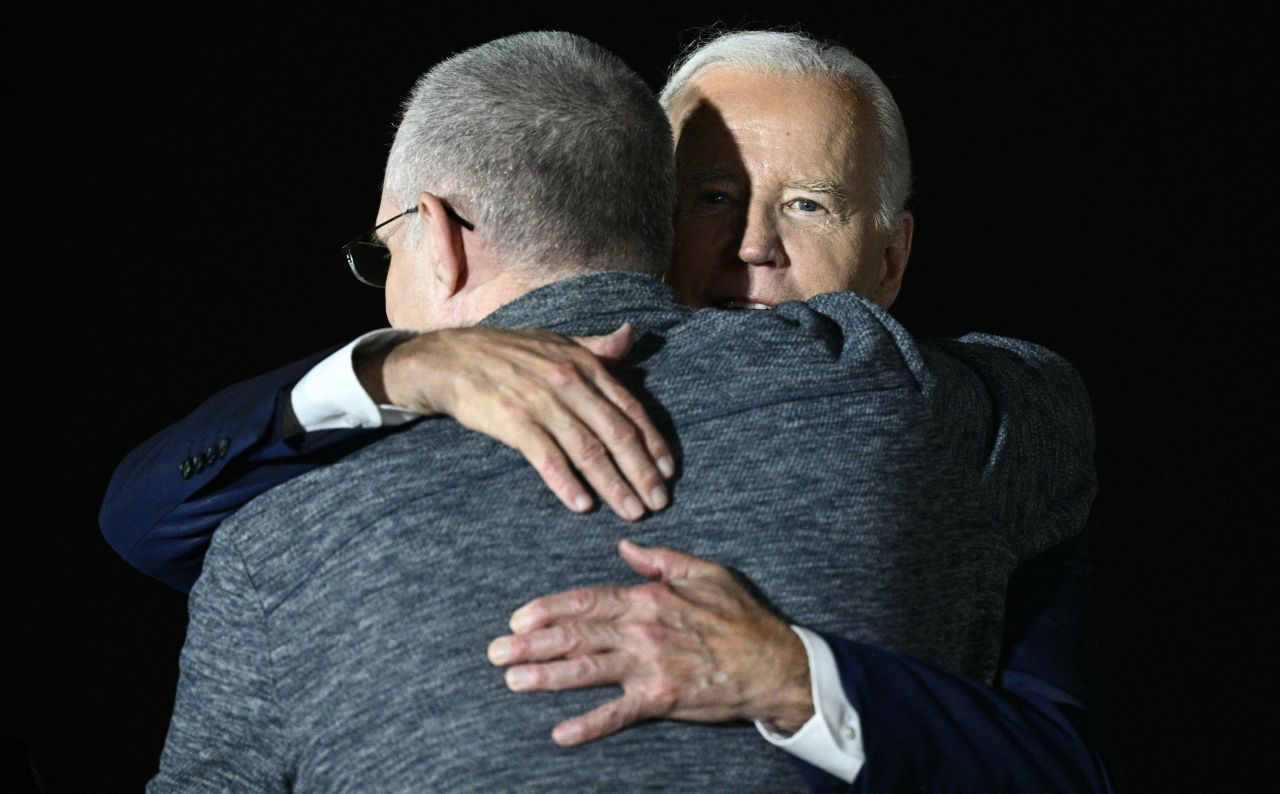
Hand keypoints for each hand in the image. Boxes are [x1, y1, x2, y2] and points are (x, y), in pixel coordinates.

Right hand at [357, 324, 673, 520]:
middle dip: (642, 472)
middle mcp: (569, 383)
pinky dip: (567, 483)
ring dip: (614, 484)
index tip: (669, 472)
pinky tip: (583, 505)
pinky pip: (547, 458)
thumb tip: (631, 336)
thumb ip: (597, 348)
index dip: (653, 443)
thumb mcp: (557, 341)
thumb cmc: (508, 352)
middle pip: (616, 434)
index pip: (630, 409)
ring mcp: (542, 403)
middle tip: (659, 503)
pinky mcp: (514, 422)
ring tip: (631, 510)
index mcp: (585, 365)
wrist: (451, 358)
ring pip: (588, 450)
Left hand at [487, 540, 812, 745]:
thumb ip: (661, 559)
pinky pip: (618, 714)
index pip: (586, 600)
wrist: (775, 664)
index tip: (518, 617)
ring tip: (512, 681)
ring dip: (545, 677)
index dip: (548, 609)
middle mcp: (642, 631)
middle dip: (531, 644)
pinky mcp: (663, 699)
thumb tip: (624, 545)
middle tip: (494, 651)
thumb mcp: (705, 572)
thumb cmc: (741, 617)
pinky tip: (560, 733)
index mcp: (648, 598)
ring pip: (586, 671)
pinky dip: (589, 725)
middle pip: (575, 635)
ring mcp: (650, 666)